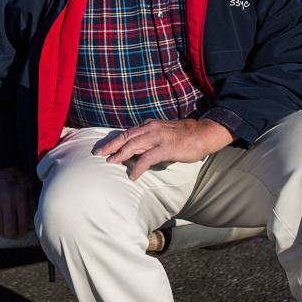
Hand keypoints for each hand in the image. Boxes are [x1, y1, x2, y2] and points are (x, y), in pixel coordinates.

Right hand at [0, 167, 34, 238]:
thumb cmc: (16, 178)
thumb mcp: (28, 187)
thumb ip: (30, 202)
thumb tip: (33, 219)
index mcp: (20, 197)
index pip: (22, 222)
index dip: (22, 230)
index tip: (21, 232)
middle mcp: (8, 200)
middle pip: (9, 227)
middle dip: (11, 234)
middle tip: (12, 235)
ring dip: (1, 232)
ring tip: (4, 232)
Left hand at [92, 118, 233, 180]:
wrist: (203, 133)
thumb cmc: (184, 136)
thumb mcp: (163, 133)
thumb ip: (150, 140)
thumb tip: (137, 151)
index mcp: (149, 125)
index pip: (127, 133)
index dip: (113, 140)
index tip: (102, 148)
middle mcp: (151, 129)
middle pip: (125, 137)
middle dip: (110, 146)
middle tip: (98, 154)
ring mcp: (158, 137)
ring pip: (133, 145)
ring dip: (120, 155)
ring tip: (110, 163)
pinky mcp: (166, 148)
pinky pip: (147, 158)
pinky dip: (138, 167)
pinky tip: (133, 176)